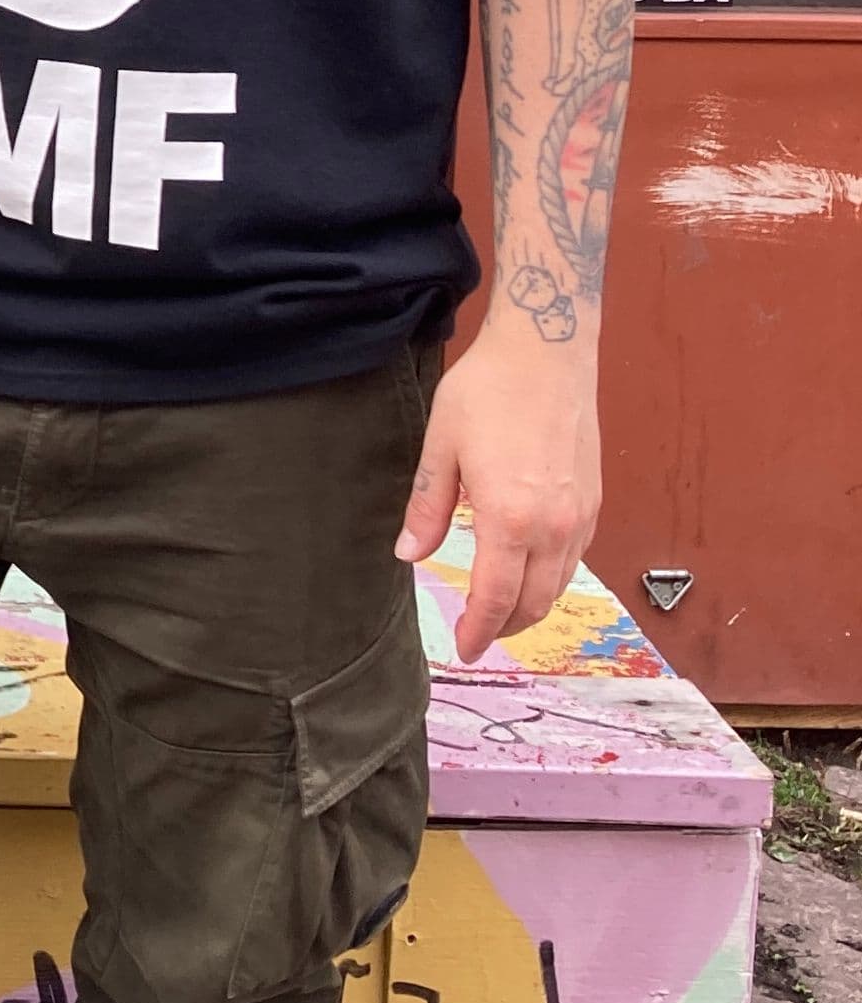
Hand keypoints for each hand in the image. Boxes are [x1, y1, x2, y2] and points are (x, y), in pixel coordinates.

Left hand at [395, 319, 602, 663]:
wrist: (547, 353)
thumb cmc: (488, 391)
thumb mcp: (441, 446)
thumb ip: (427, 506)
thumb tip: (408, 553)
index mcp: (509, 519)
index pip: (494, 598)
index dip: (478, 631)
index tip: (464, 648)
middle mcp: (554, 528)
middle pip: (533, 603)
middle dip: (504, 627)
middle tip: (478, 634)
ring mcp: (581, 518)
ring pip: (559, 586)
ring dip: (531, 607)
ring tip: (500, 610)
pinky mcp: (595, 503)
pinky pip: (575, 560)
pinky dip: (552, 578)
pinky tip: (529, 569)